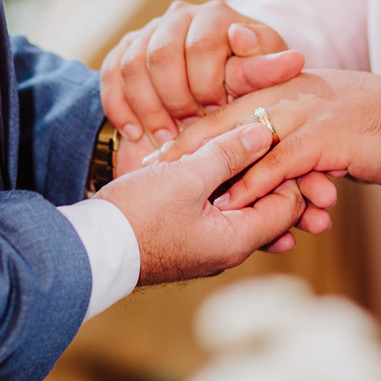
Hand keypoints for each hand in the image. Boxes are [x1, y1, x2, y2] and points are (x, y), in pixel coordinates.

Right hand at [100, 0, 304, 146]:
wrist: (215, 86)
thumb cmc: (244, 82)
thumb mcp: (260, 78)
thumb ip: (268, 72)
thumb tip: (292, 59)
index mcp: (218, 14)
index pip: (203, 44)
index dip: (207, 83)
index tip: (218, 110)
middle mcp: (180, 14)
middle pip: (163, 54)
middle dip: (177, 98)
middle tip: (192, 127)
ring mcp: (148, 30)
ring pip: (134, 65)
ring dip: (149, 106)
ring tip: (168, 136)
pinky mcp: (123, 50)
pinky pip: (112, 75)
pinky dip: (122, 107)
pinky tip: (137, 133)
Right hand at [113, 120, 335, 248]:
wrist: (89, 249)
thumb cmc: (136, 216)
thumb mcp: (185, 176)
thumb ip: (227, 152)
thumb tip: (264, 132)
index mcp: (237, 239)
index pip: (290, 205)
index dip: (291, 169)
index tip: (281, 137)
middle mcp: (229, 249)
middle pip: (270, 207)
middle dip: (271, 173)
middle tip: (269, 139)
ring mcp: (208, 246)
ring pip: (242, 206)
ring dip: (244, 177)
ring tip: (240, 146)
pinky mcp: (188, 238)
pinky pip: (219, 211)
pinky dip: (222, 187)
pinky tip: (212, 163)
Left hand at [146, 70, 380, 209]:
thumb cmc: (380, 128)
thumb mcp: (328, 123)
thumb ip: (293, 136)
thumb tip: (267, 163)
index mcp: (288, 84)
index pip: (229, 101)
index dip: (191, 124)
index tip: (156, 143)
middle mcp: (291, 91)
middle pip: (224, 116)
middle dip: (184, 143)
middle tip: (147, 166)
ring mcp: (308, 111)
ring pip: (246, 138)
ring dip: (210, 167)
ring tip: (175, 188)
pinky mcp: (327, 137)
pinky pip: (280, 163)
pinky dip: (254, 185)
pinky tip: (232, 204)